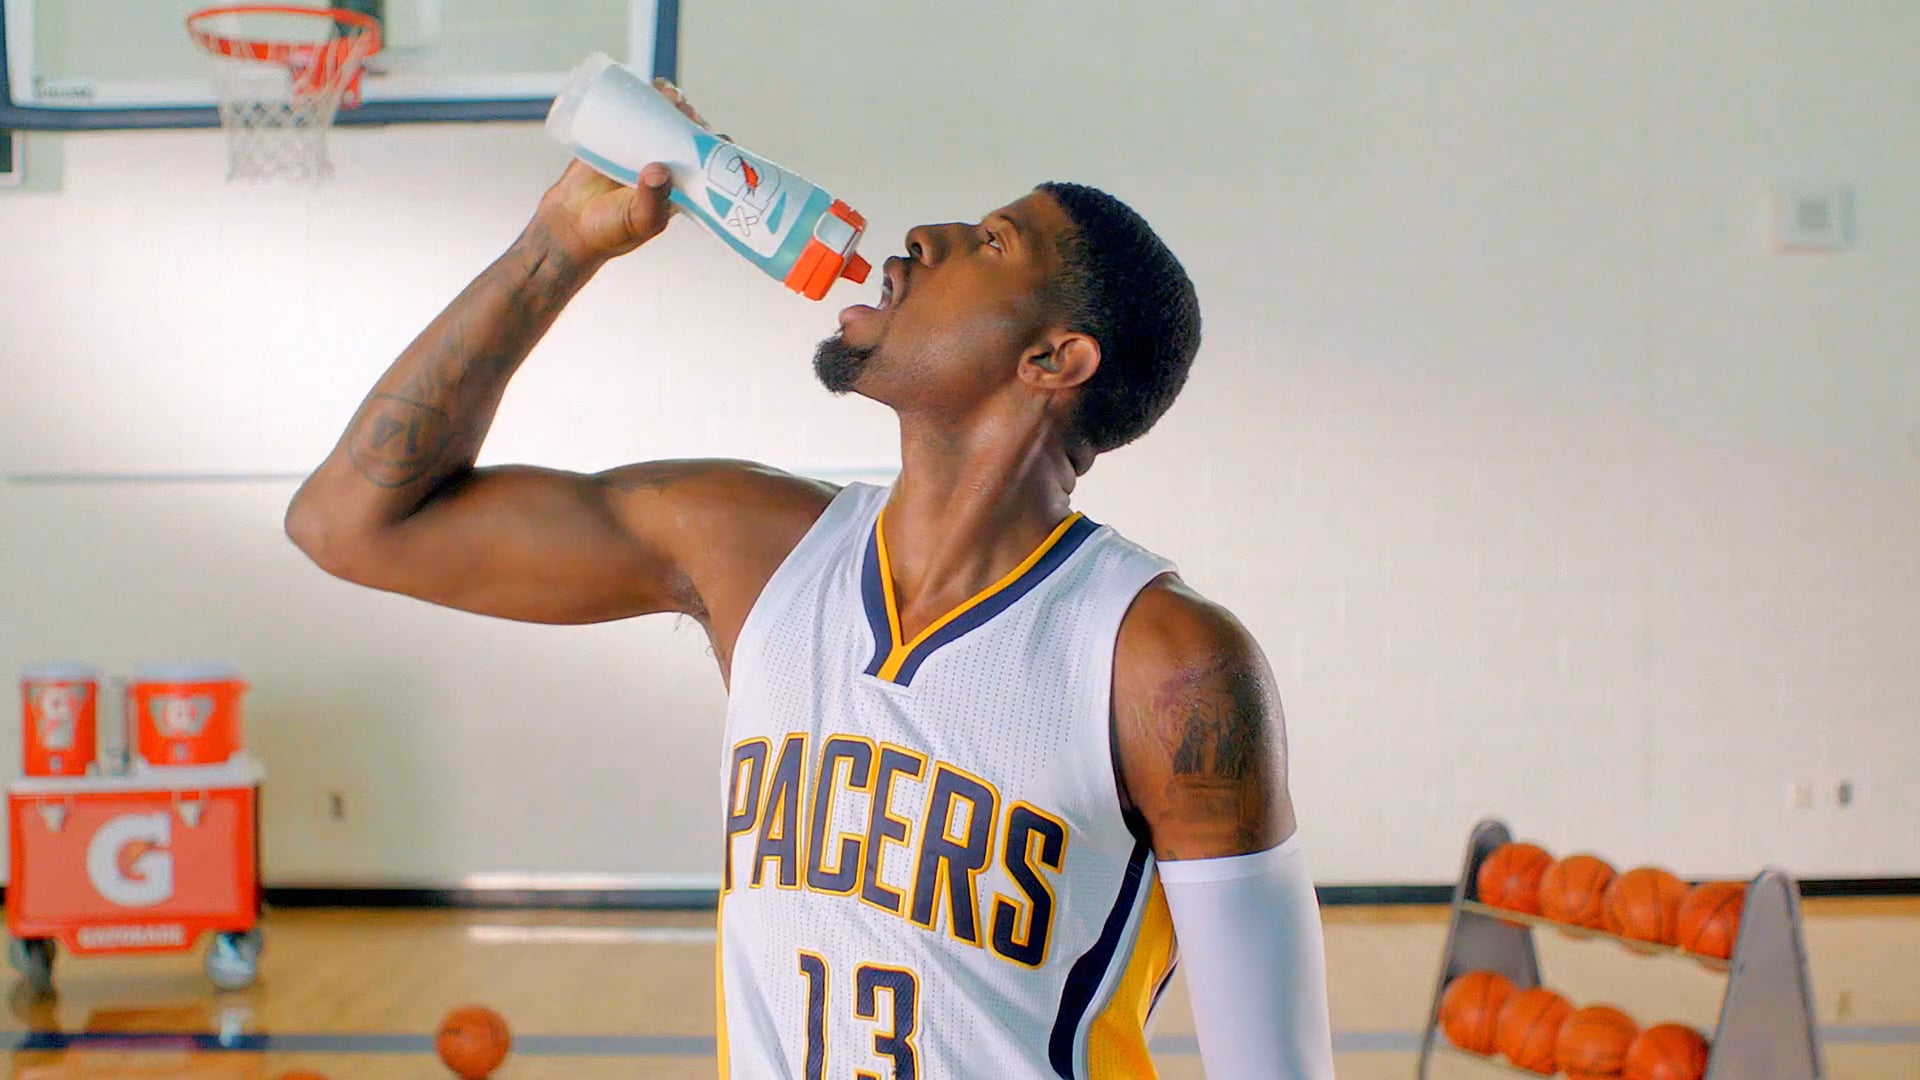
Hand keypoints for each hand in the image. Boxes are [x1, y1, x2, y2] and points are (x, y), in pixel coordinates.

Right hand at [530, 79, 722, 263]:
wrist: (569, 227)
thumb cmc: (612, 231)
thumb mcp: (640, 220)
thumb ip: (652, 200)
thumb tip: (661, 169)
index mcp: (681, 186)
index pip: (706, 158)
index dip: (711, 141)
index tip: (706, 130)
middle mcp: (664, 166)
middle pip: (685, 131)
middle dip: (688, 114)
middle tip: (683, 107)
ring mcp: (639, 151)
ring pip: (661, 118)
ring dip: (668, 100)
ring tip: (666, 91)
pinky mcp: (613, 140)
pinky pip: (630, 113)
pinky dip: (640, 95)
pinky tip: (646, 83)